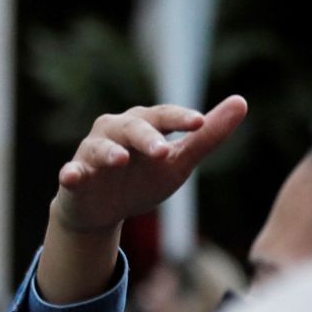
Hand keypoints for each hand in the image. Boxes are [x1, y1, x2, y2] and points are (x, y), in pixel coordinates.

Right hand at [36, 95, 246, 303]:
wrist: (103, 210)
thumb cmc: (142, 179)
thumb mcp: (179, 161)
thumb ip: (207, 136)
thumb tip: (241, 101)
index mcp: (144, 124)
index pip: (163, 116)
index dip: (179, 118)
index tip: (199, 123)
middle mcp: (115, 131)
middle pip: (131, 128)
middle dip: (146, 137)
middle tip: (163, 151)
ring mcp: (92, 153)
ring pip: (100, 147)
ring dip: (109, 152)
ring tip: (121, 159)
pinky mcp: (73, 176)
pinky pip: (70, 172)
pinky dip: (71, 173)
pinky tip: (72, 176)